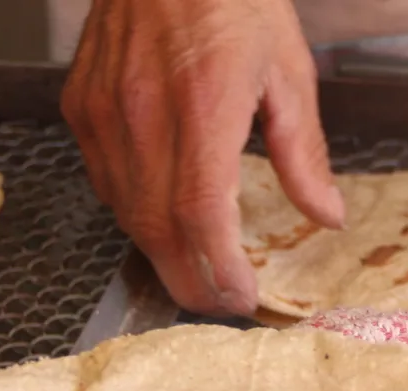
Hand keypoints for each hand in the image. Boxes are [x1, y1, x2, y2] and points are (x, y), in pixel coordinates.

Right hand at [60, 0, 345, 315]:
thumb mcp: (288, 69)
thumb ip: (303, 152)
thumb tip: (326, 214)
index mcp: (204, 102)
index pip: (201, 213)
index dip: (220, 268)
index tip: (242, 296)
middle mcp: (143, 113)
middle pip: (158, 230)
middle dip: (191, 282)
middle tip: (221, 304)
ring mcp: (104, 113)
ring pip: (126, 215)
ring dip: (163, 255)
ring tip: (197, 272)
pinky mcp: (81, 108)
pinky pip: (104, 184)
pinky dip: (134, 214)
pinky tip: (162, 220)